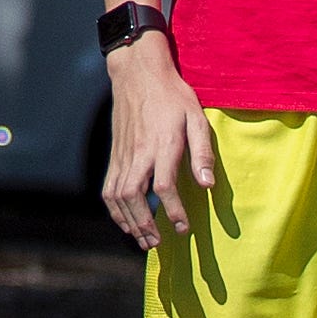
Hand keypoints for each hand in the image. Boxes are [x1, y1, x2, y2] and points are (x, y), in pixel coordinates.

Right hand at [100, 39, 215, 253]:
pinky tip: (125, 221)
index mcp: (161, 143)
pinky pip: (108, 187)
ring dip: (128, 221)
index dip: (173, 211)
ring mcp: (123, 154)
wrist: (138, 73)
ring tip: (143, 240)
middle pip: (134, 196)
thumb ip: (202, 152)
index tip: (184, 229)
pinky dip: (114, 209)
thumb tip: (208, 185)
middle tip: (158, 243)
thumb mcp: (196, 117)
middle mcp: (138, 152)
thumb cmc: (172, 95)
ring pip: (117, 195)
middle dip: (144, 224)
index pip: (164, 186)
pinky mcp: (115, 154)